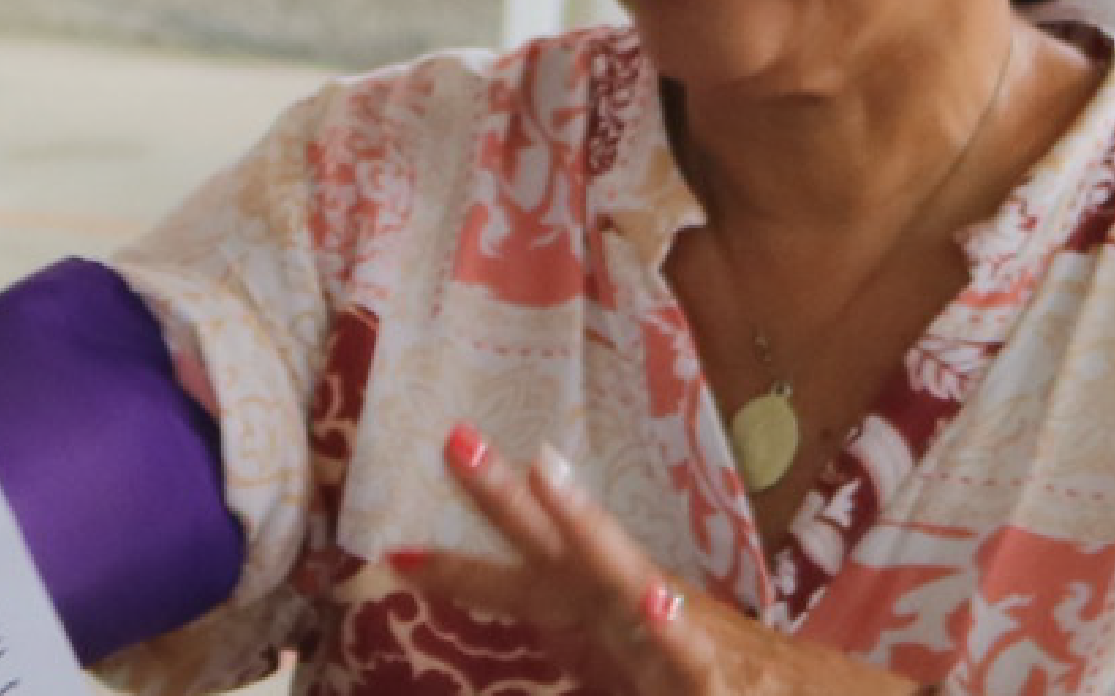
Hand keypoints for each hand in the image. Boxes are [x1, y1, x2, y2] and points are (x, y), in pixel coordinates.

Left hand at [400, 426, 907, 695]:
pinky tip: (652, 601)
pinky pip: (690, 655)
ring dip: (587, 526)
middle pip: (564, 549)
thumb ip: (581, 661)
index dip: (464, 573)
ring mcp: (680, 635)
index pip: (528, 586)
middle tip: (457, 442)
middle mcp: (639, 612)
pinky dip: (671, 629)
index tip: (396, 555)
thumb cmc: (718, 684)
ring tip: (545, 477)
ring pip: (627, 576)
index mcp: (610, 619)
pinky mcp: (717, 677)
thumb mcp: (630, 675)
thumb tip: (531, 665)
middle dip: (509, 500)